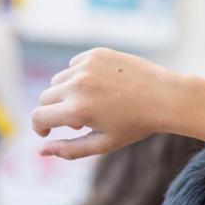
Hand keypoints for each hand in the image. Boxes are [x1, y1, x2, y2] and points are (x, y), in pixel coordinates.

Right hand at [32, 48, 182, 158]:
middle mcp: (77, 85)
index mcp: (77, 111)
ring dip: (68, 92)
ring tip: (94, 103)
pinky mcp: (96, 54)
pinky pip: (74, 65)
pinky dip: (80, 75)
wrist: (166, 97)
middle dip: (57, 110)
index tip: (47, 131)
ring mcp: (86, 66)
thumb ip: (70, 150)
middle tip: (81, 120)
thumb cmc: (136, 124)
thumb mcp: (104, 143)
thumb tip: (41, 151)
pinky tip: (102, 85)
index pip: (38, 116)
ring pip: (59, 80)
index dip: (39, 127)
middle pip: (46, 97)